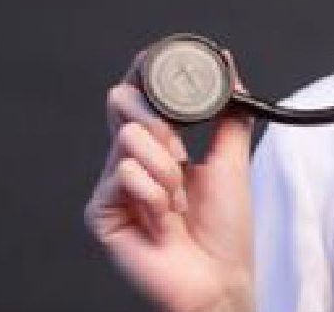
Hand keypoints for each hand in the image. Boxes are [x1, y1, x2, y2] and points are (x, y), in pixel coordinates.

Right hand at [84, 46, 254, 311]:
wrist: (220, 276)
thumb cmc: (225, 229)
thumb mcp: (232, 158)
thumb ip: (229, 111)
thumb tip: (229, 66)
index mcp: (158, 145)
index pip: (139, 95)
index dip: (142, 74)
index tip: (154, 57)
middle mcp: (131, 160)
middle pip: (122, 103)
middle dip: (160, 122)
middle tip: (182, 152)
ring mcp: (113, 185)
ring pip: (129, 138)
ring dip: (167, 170)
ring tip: (179, 201)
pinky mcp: (101, 213)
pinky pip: (123, 175)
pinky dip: (154, 195)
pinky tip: (164, 220)